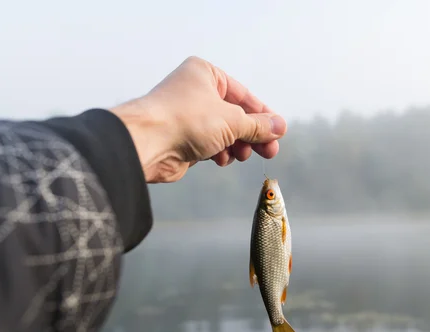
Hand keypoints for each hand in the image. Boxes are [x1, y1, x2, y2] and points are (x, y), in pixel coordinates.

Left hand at [109, 56, 286, 182]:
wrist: (148, 143)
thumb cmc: (186, 120)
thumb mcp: (232, 120)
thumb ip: (258, 125)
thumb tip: (280, 126)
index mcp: (205, 74)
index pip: (243, 95)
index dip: (263, 115)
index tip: (278, 132)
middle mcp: (196, 92)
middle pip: (235, 115)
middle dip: (252, 134)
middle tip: (269, 151)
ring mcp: (189, 116)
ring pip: (224, 132)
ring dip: (236, 145)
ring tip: (241, 155)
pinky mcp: (184, 138)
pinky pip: (211, 144)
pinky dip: (219, 152)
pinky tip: (221, 159)